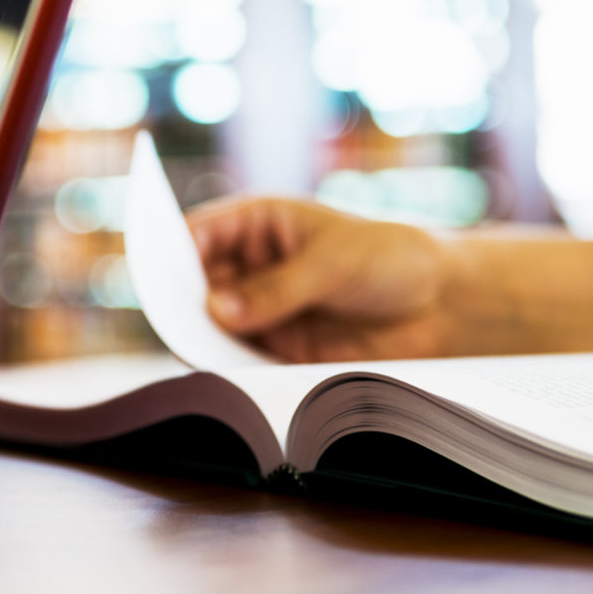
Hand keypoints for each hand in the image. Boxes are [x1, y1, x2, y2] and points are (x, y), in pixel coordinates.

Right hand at [187, 196, 451, 362]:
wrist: (438, 306)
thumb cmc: (389, 261)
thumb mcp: (331, 264)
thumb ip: (276, 289)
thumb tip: (217, 310)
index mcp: (258, 224)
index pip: (201, 232)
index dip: (172, 248)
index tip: (154, 270)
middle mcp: (250, 265)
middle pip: (195, 281)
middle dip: (180, 298)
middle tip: (170, 316)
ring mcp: (260, 307)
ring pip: (210, 322)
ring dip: (198, 334)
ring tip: (193, 346)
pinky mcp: (275, 347)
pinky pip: (236, 355)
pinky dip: (223, 363)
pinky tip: (219, 369)